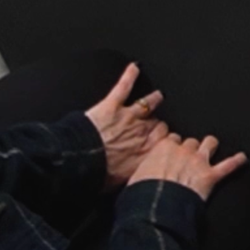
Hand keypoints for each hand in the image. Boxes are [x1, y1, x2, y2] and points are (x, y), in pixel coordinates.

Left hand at [84, 63, 168, 189]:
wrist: (82, 161)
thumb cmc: (100, 174)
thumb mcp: (123, 182)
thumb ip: (136, 174)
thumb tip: (139, 178)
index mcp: (146, 151)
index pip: (165, 140)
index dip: (166, 139)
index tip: (168, 140)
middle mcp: (141, 132)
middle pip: (159, 122)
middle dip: (160, 121)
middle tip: (161, 121)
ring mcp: (128, 116)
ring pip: (147, 103)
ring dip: (153, 99)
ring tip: (157, 96)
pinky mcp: (113, 105)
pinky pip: (123, 87)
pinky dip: (129, 75)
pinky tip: (133, 67)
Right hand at [126, 132, 247, 200]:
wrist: (156, 207)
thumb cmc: (142, 195)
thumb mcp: (135, 179)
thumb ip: (143, 171)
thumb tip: (140, 178)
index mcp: (163, 148)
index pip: (171, 139)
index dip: (173, 146)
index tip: (172, 152)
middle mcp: (183, 150)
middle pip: (191, 141)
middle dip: (191, 148)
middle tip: (189, 157)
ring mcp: (198, 161)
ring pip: (210, 143)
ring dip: (211, 146)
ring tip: (212, 148)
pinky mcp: (211, 176)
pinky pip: (228, 165)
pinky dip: (237, 162)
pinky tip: (243, 158)